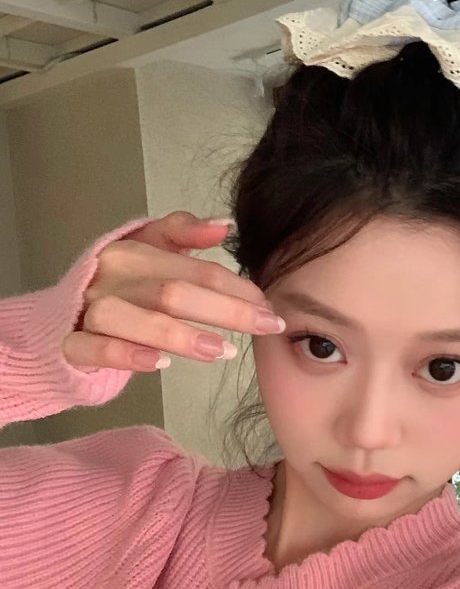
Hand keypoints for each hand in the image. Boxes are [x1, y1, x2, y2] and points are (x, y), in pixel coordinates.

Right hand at [62, 211, 284, 372]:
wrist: (60, 316)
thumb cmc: (119, 284)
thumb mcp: (148, 249)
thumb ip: (183, 232)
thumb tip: (224, 225)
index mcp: (133, 251)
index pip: (195, 270)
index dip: (237, 288)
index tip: (269, 306)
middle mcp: (110, 277)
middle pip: (172, 293)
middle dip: (225, 310)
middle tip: (265, 327)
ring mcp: (87, 310)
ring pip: (131, 318)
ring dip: (179, 334)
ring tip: (221, 350)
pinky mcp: (70, 344)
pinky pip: (92, 348)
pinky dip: (125, 354)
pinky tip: (159, 363)